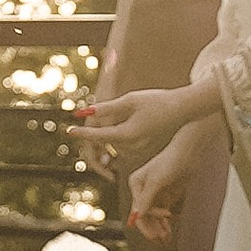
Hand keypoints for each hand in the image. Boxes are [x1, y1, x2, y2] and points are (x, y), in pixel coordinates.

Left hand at [76, 83, 197, 160]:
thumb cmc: (156, 101)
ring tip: (127, 113)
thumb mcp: (130, 100)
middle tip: (103, 116)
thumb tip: (85, 111)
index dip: (83, 132)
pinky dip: (119, 132)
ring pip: (112, 140)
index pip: (99, 136)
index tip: (68, 130)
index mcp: (128, 134)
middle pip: (104, 139)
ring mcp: (137, 150)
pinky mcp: (140, 149)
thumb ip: (106, 108)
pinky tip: (130, 120)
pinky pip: (121, 142)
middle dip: (99, 127)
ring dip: (110, 129)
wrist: (182, 110)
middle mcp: (132, 147)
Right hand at [123, 136, 192, 243]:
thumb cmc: (171, 160)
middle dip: (153, 229)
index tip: (158, 234)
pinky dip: (166, 222)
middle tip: (161, 242)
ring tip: (166, 240)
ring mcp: (156, 192)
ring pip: (154, 216)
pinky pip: (164, 212)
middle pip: (145, 215)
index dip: (147, 225)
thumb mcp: (156, 181)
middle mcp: (143, 189)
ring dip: (160, 228)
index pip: (139, 211)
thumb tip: (135, 219)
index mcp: (136, 185)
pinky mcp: (167, 194)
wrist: (189, 151)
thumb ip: (145, 200)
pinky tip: (170, 230)